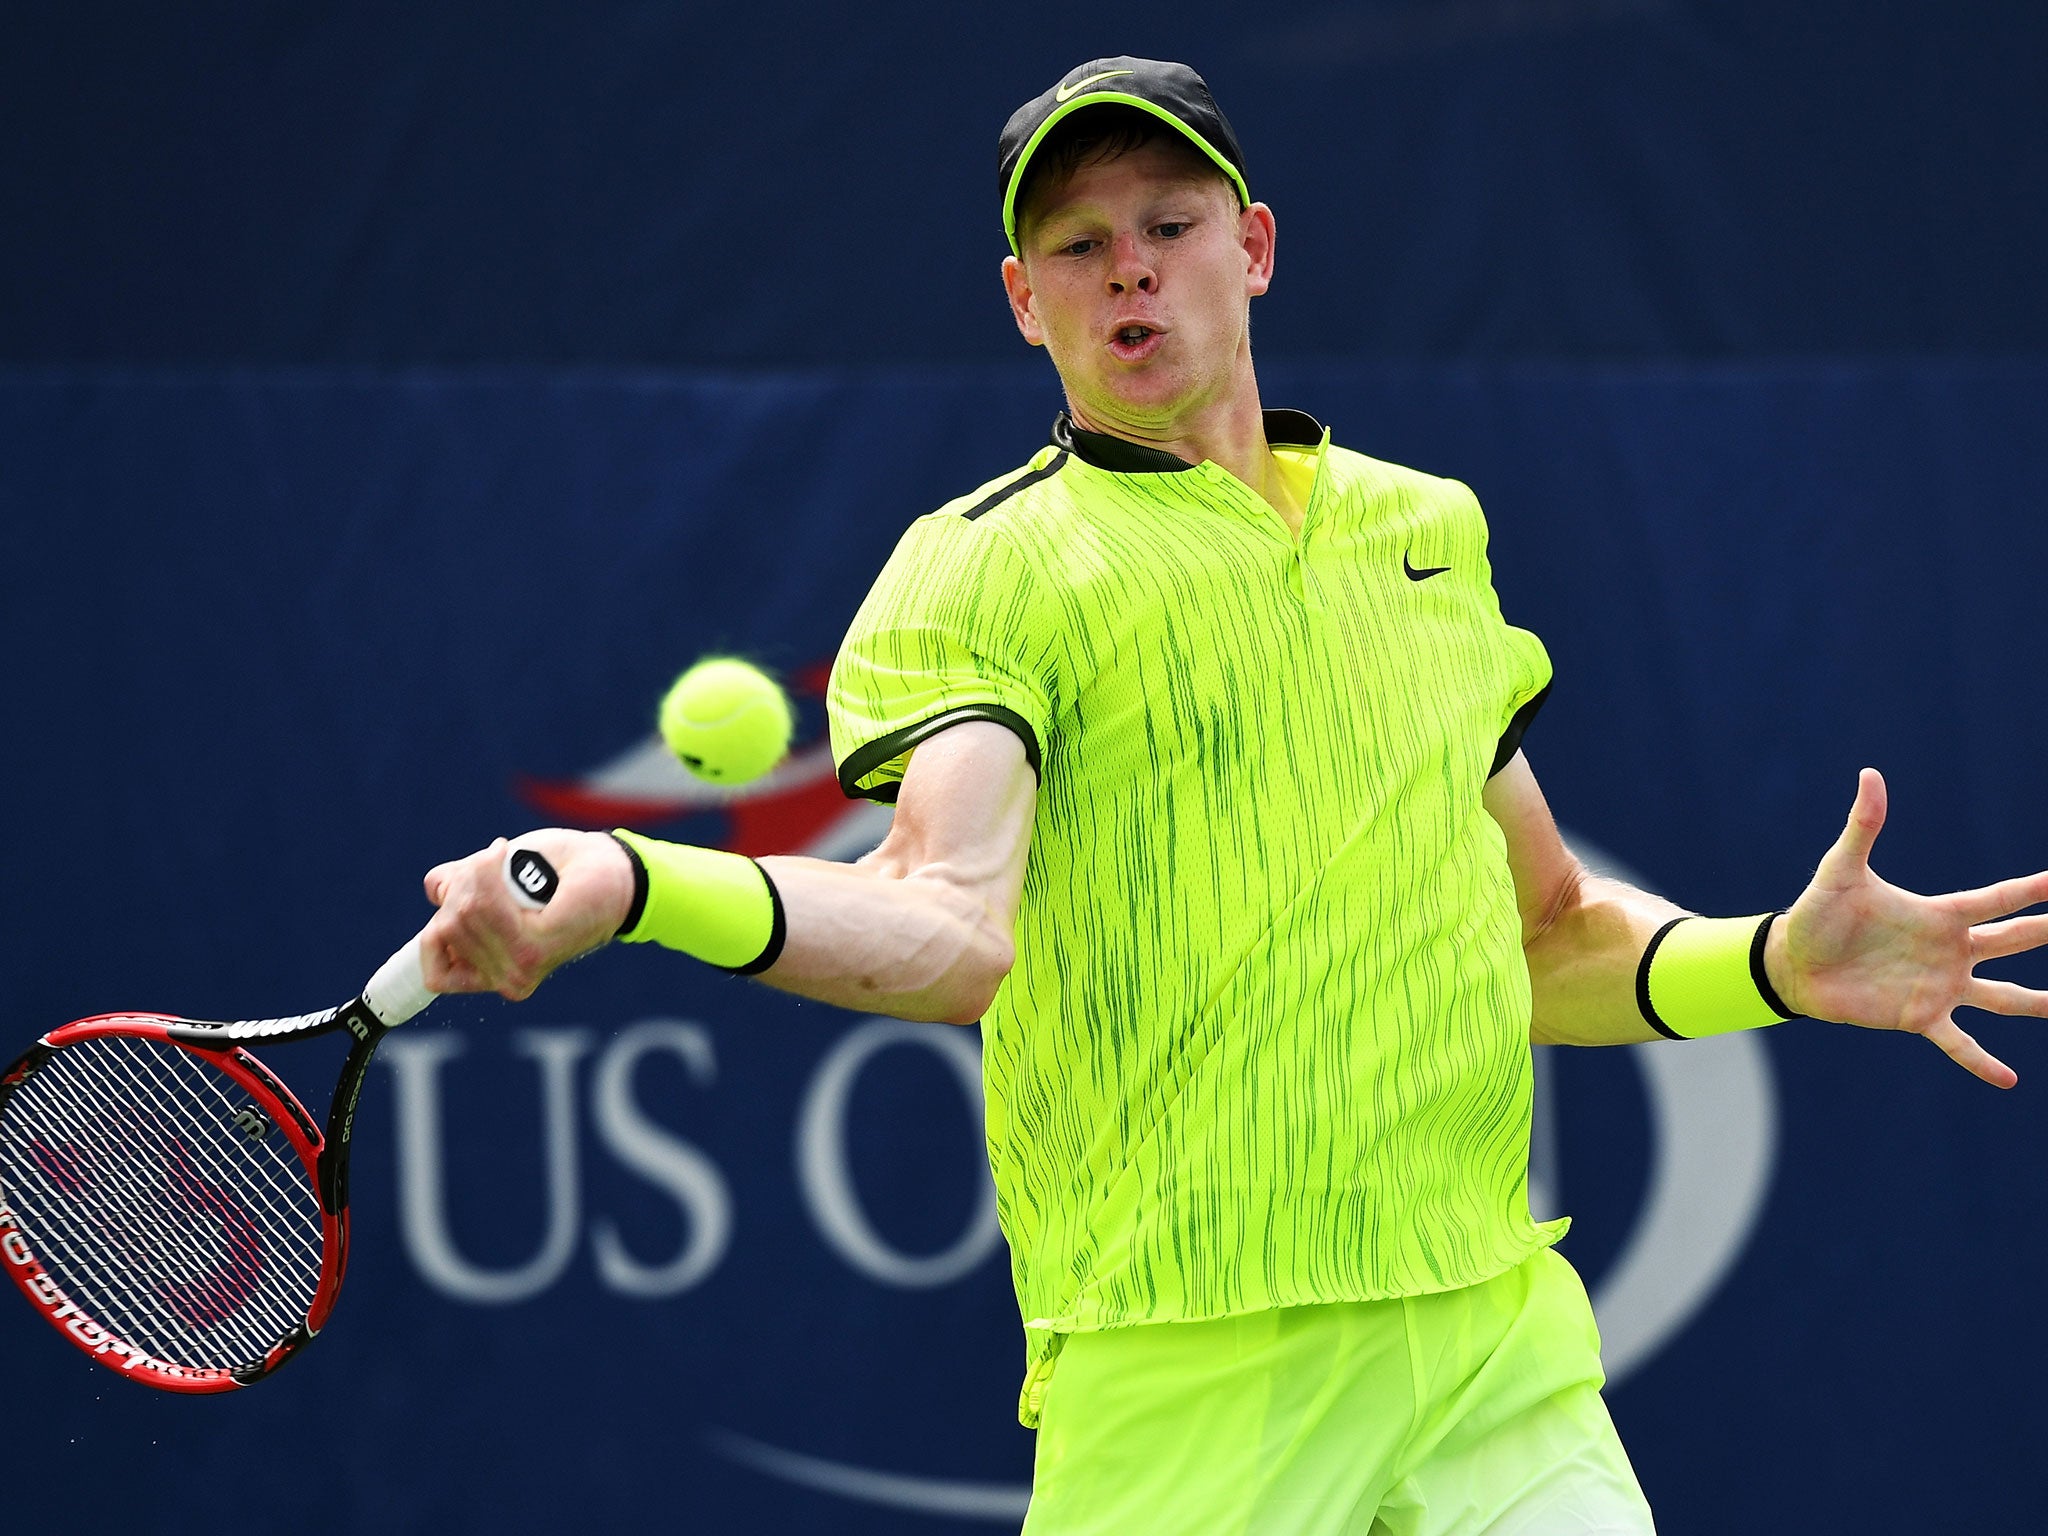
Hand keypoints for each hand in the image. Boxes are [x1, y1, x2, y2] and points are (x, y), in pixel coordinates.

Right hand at [418, 829, 634, 999]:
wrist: (608, 865)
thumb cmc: (554, 870)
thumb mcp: (492, 878)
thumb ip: (458, 888)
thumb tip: (436, 891)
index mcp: (493, 974)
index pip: (432, 973)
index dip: (435, 933)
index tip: (453, 896)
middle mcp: (504, 981)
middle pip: (441, 931)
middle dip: (460, 887)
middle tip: (495, 862)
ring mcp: (518, 970)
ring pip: (458, 915)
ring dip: (475, 873)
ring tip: (503, 857)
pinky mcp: (532, 952)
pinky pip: (479, 907)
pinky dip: (486, 872)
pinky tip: (506, 855)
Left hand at [1767, 769, 2047, 1086]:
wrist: (1790, 963)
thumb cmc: (1816, 914)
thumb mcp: (1841, 869)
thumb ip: (1862, 826)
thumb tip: (1870, 774)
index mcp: (1938, 914)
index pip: (1997, 900)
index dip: (2033, 891)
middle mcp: (1949, 950)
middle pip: (2013, 942)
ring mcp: (1939, 986)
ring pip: (2002, 997)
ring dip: (2035, 1003)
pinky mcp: (1919, 1017)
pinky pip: (1959, 1043)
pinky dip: (1981, 1061)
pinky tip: (2009, 1080)